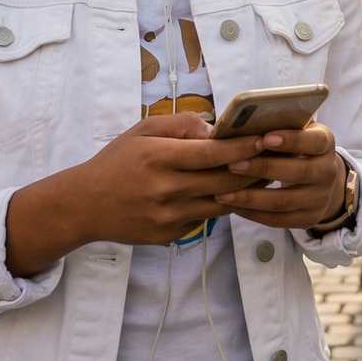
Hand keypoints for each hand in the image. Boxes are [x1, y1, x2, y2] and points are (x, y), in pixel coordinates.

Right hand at [67, 114, 267, 246]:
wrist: (85, 206)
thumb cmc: (117, 161)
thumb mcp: (143, 131)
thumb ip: (182, 125)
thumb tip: (217, 129)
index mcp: (158, 158)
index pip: (212, 153)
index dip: (244, 147)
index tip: (267, 138)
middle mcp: (166, 190)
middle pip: (225, 182)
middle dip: (255, 170)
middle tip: (277, 158)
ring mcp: (169, 217)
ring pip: (221, 204)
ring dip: (245, 191)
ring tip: (264, 175)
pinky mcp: (170, 235)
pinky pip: (205, 219)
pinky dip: (219, 205)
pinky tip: (230, 194)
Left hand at [216, 123, 346, 230]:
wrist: (320, 180)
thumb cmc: (295, 147)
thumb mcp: (295, 131)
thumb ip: (277, 127)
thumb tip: (242, 125)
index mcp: (325, 142)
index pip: (314, 141)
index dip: (291, 140)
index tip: (263, 138)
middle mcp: (328, 171)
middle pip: (298, 172)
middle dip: (263, 169)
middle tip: (232, 165)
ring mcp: (320, 198)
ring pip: (283, 201)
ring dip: (250, 197)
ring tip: (223, 193)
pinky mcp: (308, 219)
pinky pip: (277, 220)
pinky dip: (252, 214)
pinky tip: (233, 206)